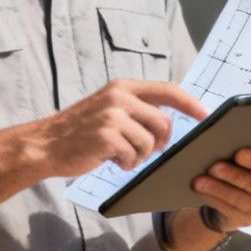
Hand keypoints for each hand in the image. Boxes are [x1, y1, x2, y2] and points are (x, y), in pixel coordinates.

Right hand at [29, 80, 210, 178]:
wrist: (44, 145)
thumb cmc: (78, 132)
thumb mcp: (106, 109)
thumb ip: (134, 108)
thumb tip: (168, 120)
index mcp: (121, 87)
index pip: (168, 90)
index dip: (190, 104)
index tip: (205, 115)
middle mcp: (118, 97)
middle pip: (163, 122)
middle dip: (160, 142)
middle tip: (145, 151)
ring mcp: (111, 116)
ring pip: (150, 142)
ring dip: (140, 155)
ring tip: (120, 156)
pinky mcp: (107, 137)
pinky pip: (135, 155)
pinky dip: (127, 163)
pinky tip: (111, 161)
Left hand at [192, 139, 250, 230]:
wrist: (221, 197)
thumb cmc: (231, 164)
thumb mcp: (235, 151)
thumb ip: (235, 138)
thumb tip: (217, 125)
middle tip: (238, 155)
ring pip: (249, 194)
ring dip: (225, 184)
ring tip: (204, 176)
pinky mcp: (248, 217)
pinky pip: (232, 207)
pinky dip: (214, 196)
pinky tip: (200, 188)